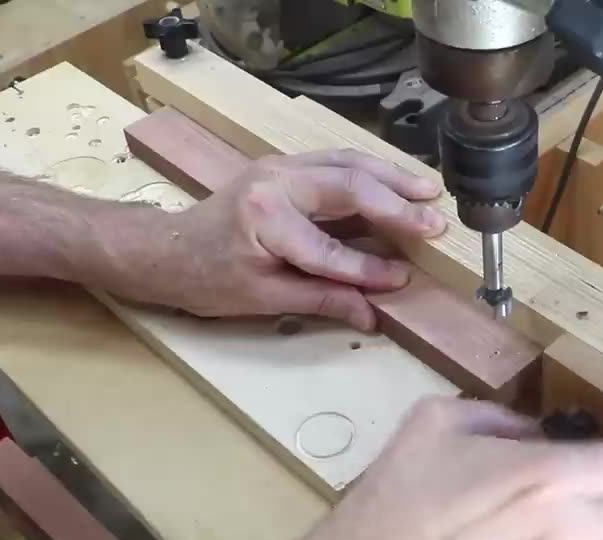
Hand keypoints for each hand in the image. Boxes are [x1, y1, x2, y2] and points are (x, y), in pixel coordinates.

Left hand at [116, 149, 445, 327]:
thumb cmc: (208, 278)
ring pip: (348, 162)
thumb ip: (321, 300)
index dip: (368, 267)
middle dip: (396, 204)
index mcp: (265, 218)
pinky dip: (372, 171)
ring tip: (429, 190)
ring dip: (392, 176)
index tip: (402, 279)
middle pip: (348, 185)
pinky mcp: (287, 166)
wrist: (166, 249)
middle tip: (435, 221)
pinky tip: (398, 181)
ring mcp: (281, 167)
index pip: (330, 247)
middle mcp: (275, 181)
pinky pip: (337, 161)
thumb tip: (371, 315)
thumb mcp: (263, 299)